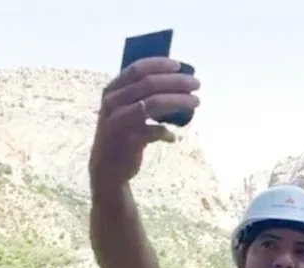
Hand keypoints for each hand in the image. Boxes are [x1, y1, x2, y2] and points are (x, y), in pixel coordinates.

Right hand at [89, 57, 200, 190]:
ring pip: (154, 104)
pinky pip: (154, 132)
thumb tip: (174, 80)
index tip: (180, 66)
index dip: (160, 65)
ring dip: (179, 101)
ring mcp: (118, 121)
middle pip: (149, 84)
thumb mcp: (123, 109)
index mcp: (112, 89)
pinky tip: (173, 137)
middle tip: (196, 84)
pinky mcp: (127, 140)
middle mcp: (112, 102)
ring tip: (196, 102)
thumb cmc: (120, 133)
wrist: (106, 167)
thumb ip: (140, 94)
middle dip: (177, 82)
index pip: (137, 69)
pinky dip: (167, 133)